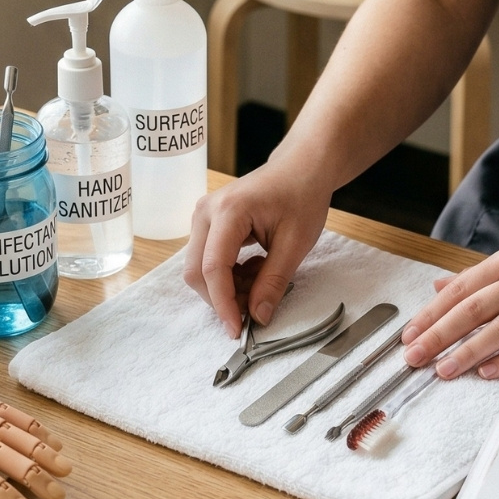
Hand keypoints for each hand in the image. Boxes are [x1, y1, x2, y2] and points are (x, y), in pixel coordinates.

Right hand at [185, 160, 332, 335]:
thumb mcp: (296, 243)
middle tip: (254, 309)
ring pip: (200, 268)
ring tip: (261, 280)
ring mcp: (203, 215)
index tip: (237, 330)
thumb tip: (258, 317)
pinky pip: (207, 259)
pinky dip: (228, 275)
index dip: (223, 304)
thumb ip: (273, 282)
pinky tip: (255, 268)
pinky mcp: (207, 222)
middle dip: (223, 298)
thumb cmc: (302, 196)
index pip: (214, 268)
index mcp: (229, 211)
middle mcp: (206, 211)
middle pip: (197, 271)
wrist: (301, 168)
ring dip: (227, 287)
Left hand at [401, 225, 498, 379]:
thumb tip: (440, 286)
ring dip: (466, 352)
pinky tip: (486, 372)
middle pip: (472, 309)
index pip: (461, 288)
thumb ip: (483, 274)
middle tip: (413, 356)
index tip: (409, 333)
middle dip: (438, 334)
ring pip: (498, 329)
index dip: (431, 312)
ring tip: (442, 369)